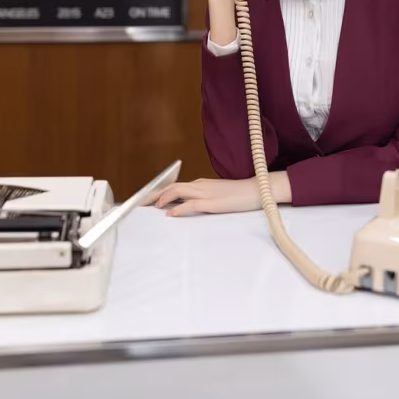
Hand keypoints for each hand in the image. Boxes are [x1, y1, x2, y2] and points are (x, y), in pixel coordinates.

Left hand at [141, 173, 291, 215]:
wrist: (257, 190)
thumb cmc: (239, 195)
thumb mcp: (217, 195)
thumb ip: (202, 198)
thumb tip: (187, 207)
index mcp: (200, 184)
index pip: (174, 185)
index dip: (158, 192)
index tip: (147, 200)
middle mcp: (199, 185)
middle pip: (170, 187)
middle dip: (154, 195)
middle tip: (141, 204)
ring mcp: (205, 192)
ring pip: (177, 191)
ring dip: (162, 199)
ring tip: (153, 208)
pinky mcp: (212, 203)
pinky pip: (190, 204)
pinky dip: (178, 209)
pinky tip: (171, 215)